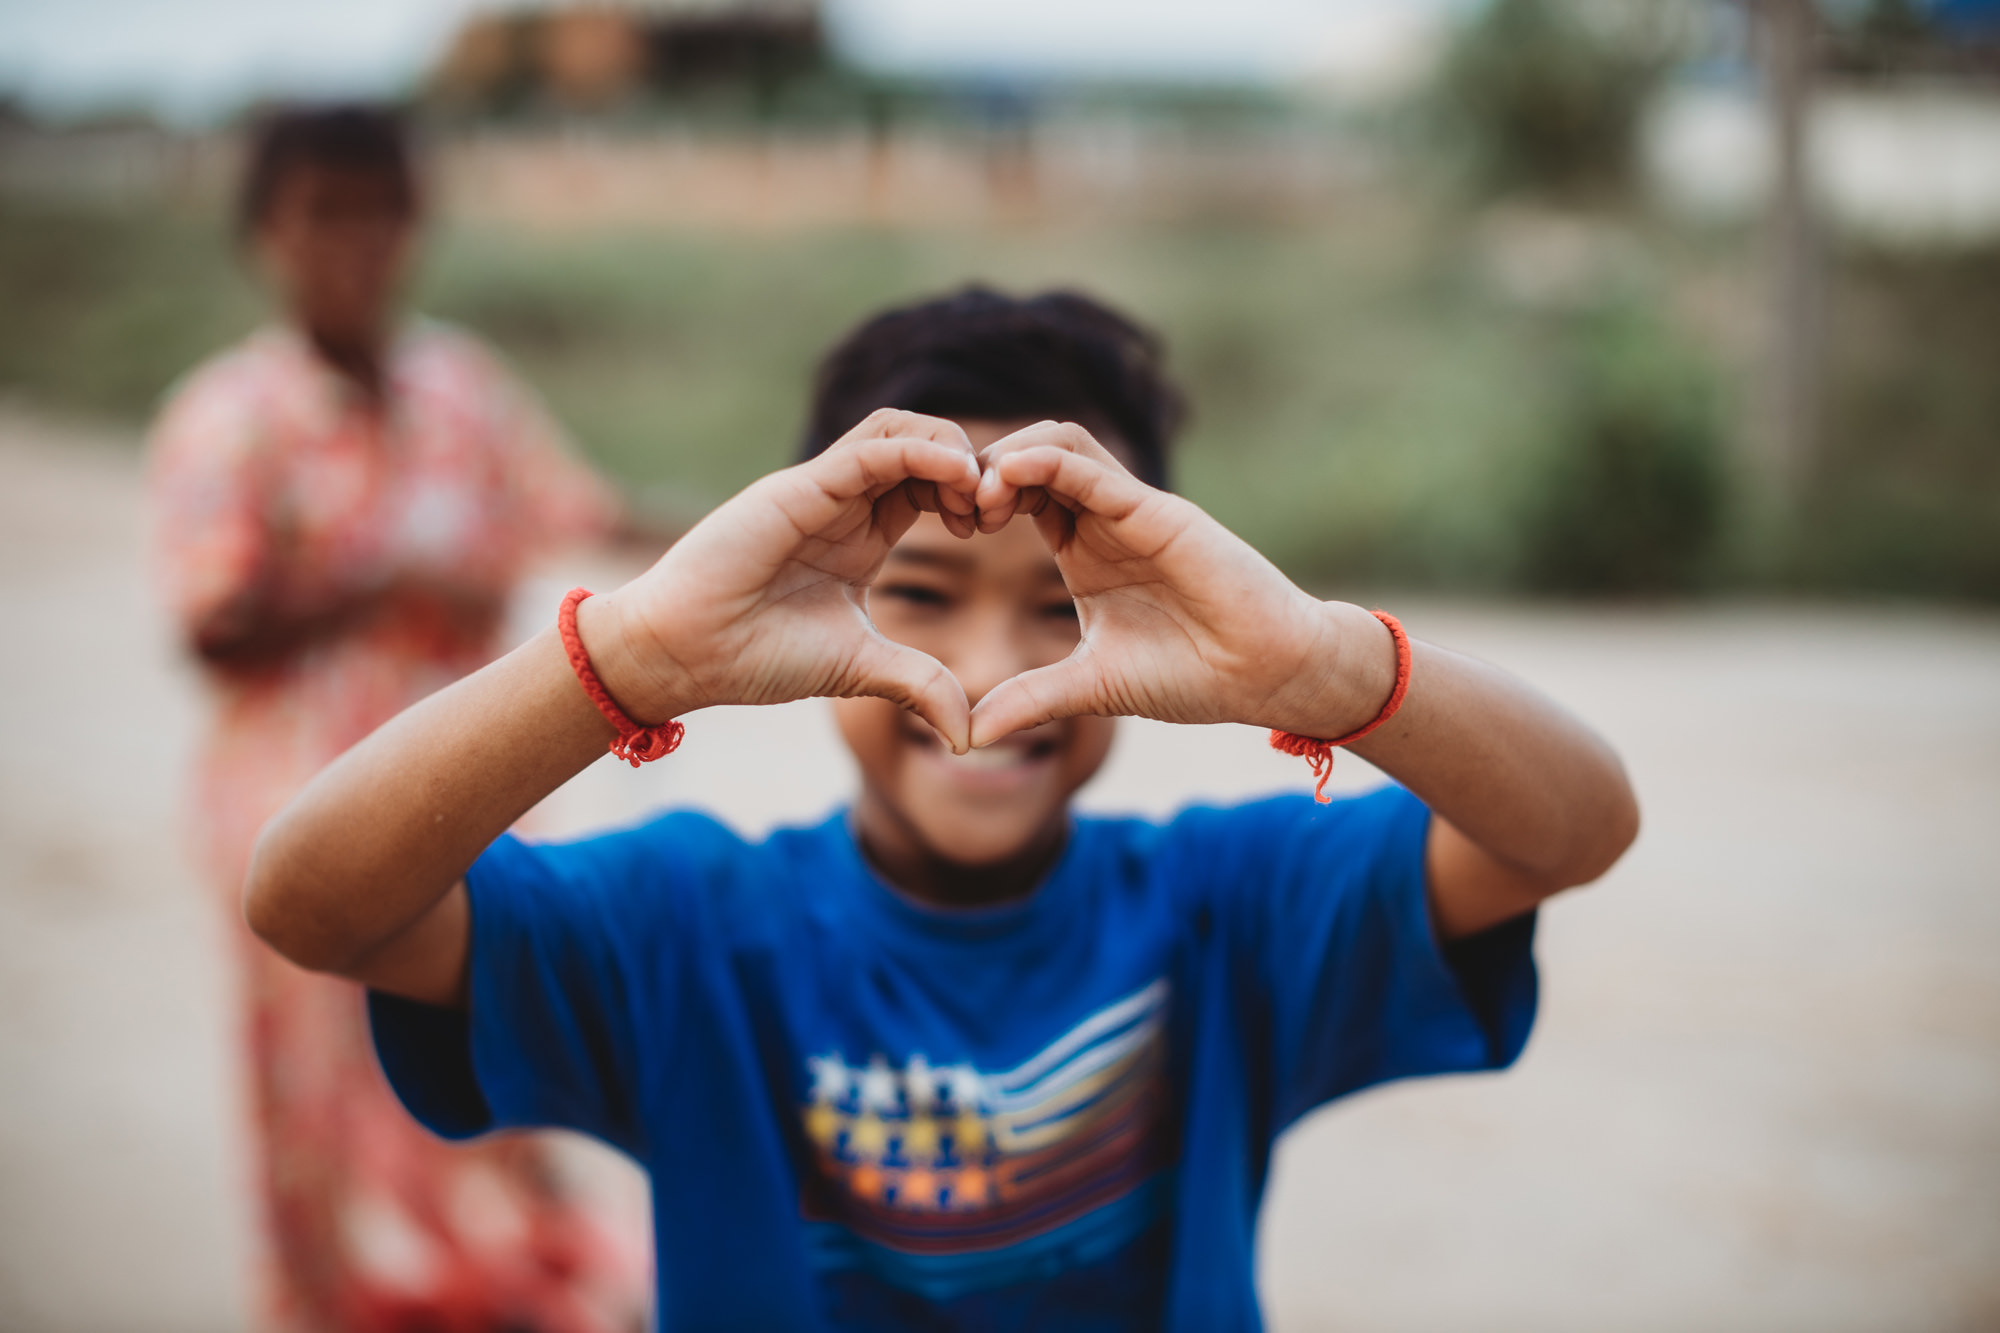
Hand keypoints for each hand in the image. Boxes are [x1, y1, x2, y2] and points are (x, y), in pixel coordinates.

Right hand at [586, 410, 983, 749]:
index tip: (997, 527)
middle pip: (920, 443)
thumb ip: (918, 686)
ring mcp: (820, 490)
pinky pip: (870, 450)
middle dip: (970, 464)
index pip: (928, 482)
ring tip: (977, 490)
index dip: (969, 491)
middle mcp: (842, 502)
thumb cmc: (757, 656)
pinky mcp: (799, 489)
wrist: (684, 654)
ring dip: (949, 448)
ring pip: (897, 430)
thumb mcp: (862, 669)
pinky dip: (919, 452)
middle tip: (996, 507)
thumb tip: (969, 736)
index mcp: (860, 534)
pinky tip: (955, 475)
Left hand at [967, 422, 1389, 746]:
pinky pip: (1096, 470)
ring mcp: (1133, 510)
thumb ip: (1033, 700)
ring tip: (977, 493)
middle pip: (1031, 456)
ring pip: (1061, 444)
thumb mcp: (1093, 687)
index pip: (1020, 494)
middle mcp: (1106, 517)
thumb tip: (969, 735)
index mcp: (1084, 548)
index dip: (977, 499)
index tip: (946, 528)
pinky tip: (1010, 474)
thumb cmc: (1195, 675)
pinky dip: (1051, 462)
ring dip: (1010, 457)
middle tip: (952, 507)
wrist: (1269, 675)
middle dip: (983, 470)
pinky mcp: (1160, 513)